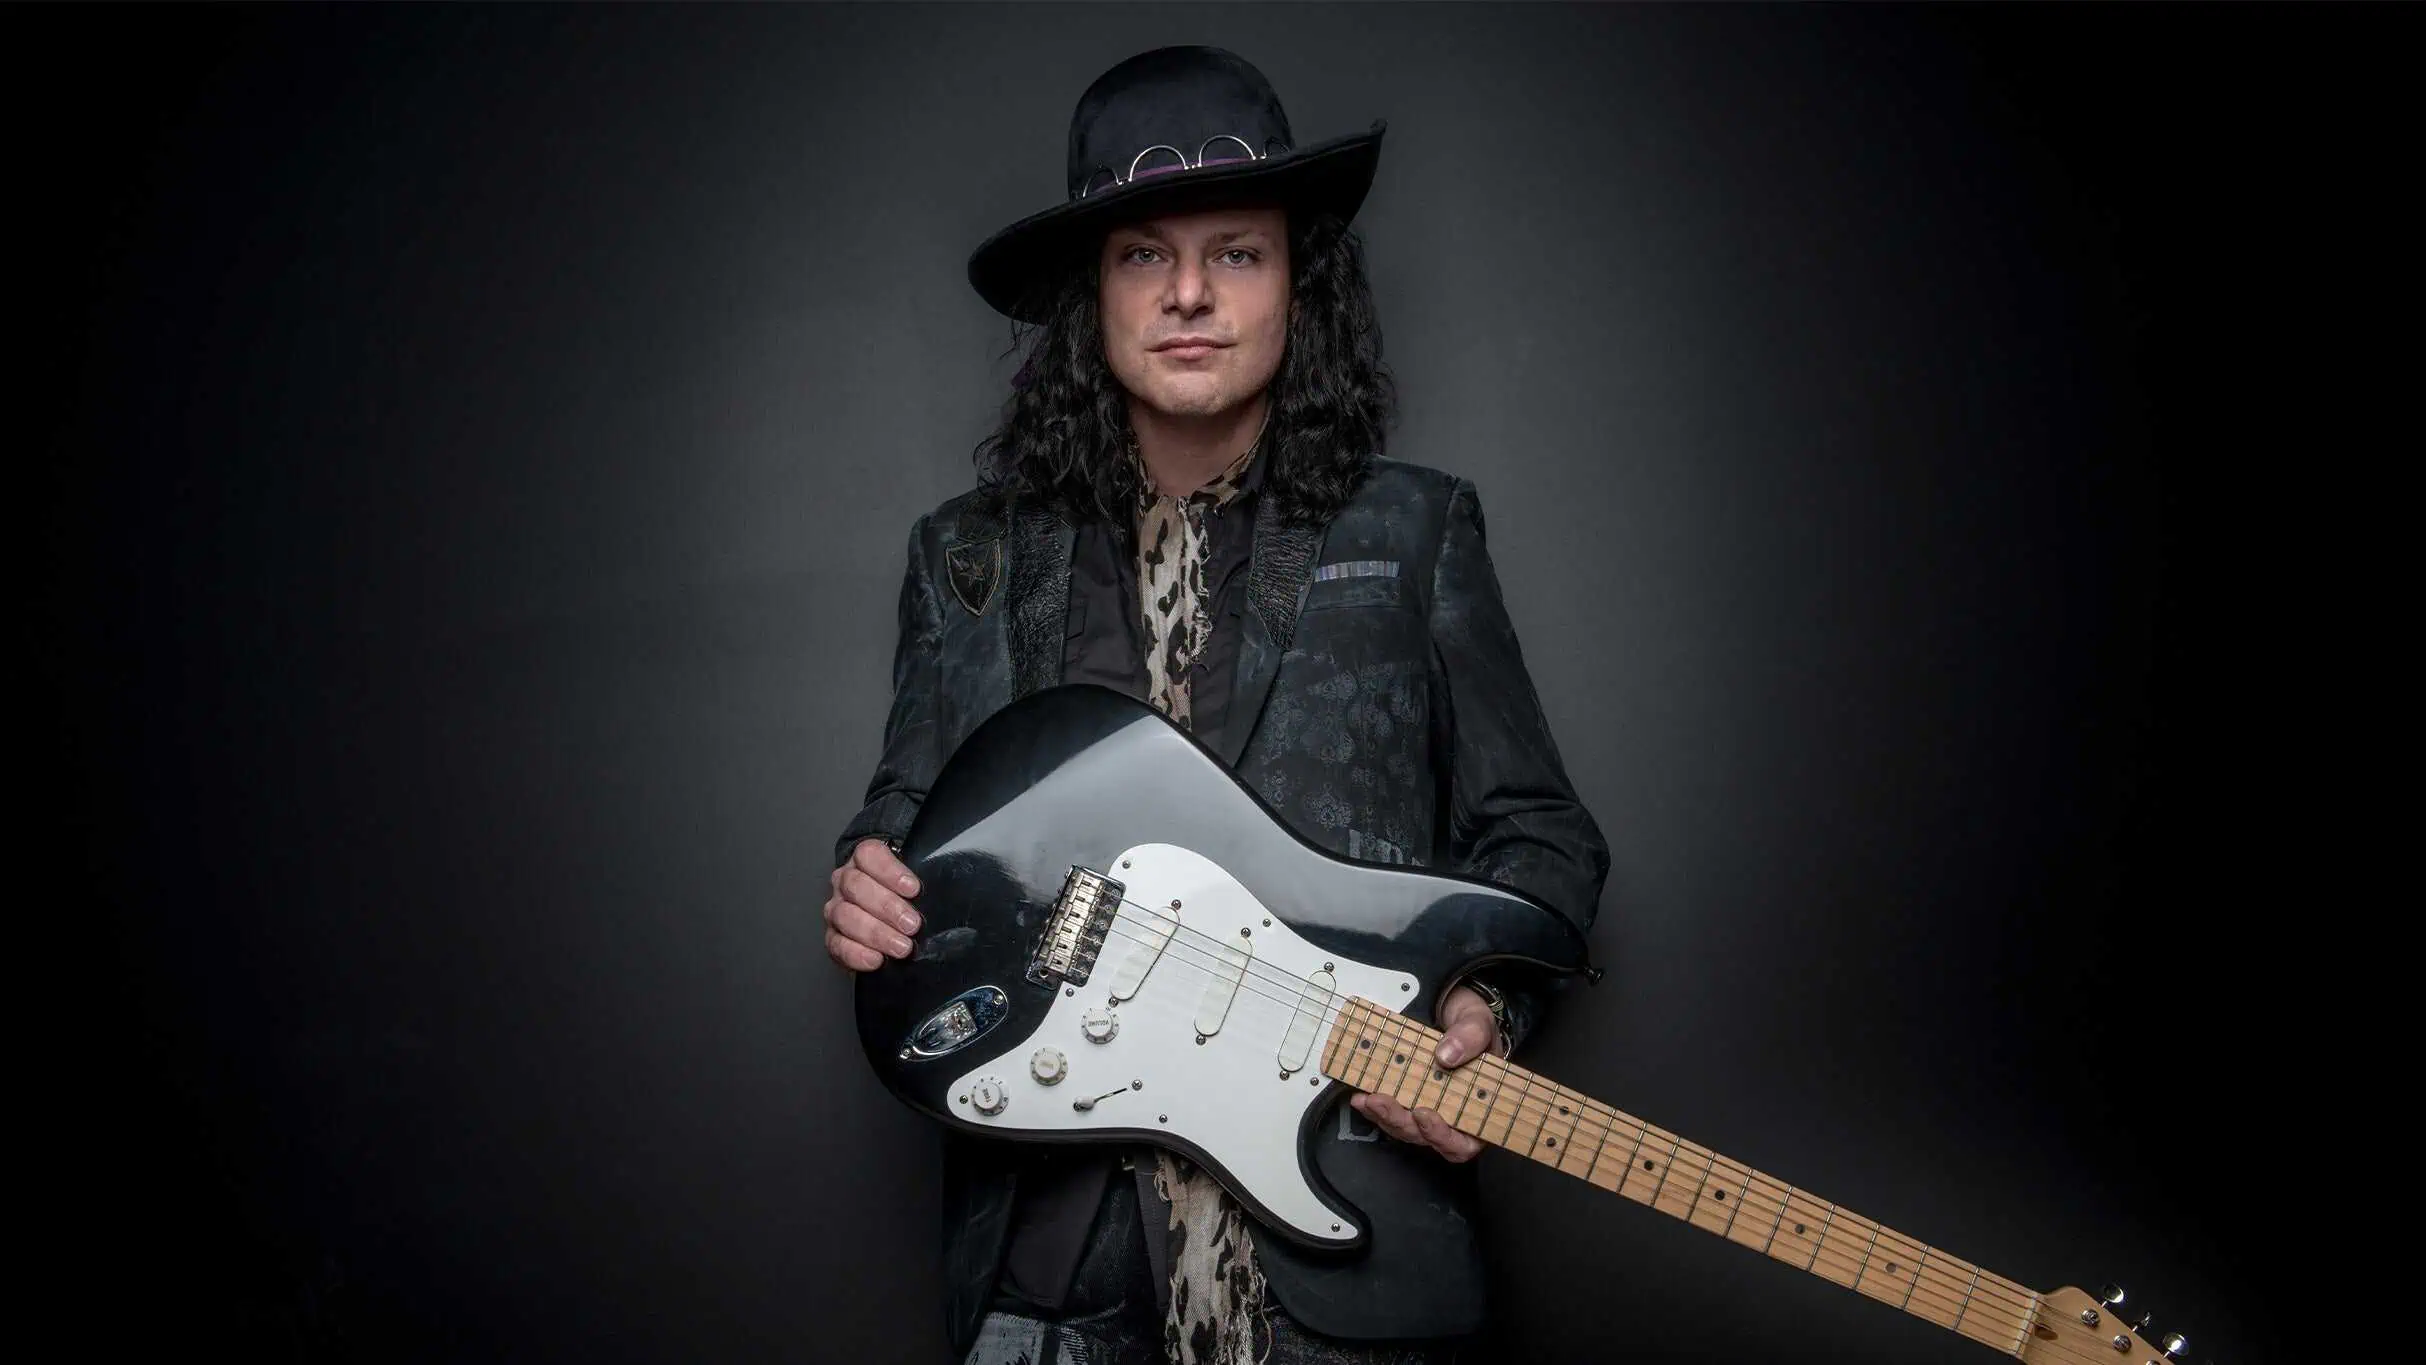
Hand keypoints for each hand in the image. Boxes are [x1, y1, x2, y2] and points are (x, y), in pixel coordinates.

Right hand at [824, 837, 921, 971]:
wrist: (882, 915)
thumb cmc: (903, 895)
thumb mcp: (914, 882)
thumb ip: (921, 884)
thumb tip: (948, 895)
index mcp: (864, 860)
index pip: (870, 855)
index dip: (890, 871)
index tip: (913, 889)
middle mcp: (846, 881)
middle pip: (856, 885)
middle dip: (887, 907)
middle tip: (912, 925)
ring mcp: (837, 909)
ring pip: (845, 915)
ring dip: (875, 933)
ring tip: (901, 947)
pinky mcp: (833, 937)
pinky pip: (836, 944)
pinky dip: (856, 953)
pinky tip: (876, 960)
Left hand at [1347, 984, 1501, 1162]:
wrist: (1456, 1019)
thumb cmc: (1474, 1030)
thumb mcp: (1479, 1025)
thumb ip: (1470, 1038)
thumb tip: (1447, 1055)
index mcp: (1478, 1111)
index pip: (1462, 1143)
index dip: (1442, 1136)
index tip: (1424, 1114)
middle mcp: (1452, 1119)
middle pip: (1426, 1137)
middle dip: (1401, 1122)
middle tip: (1382, 1101)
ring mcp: (1428, 1113)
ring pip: (1405, 1129)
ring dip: (1384, 1117)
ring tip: (1367, 1098)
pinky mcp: (1408, 1103)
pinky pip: (1391, 1114)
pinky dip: (1374, 1108)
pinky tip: (1361, 1096)